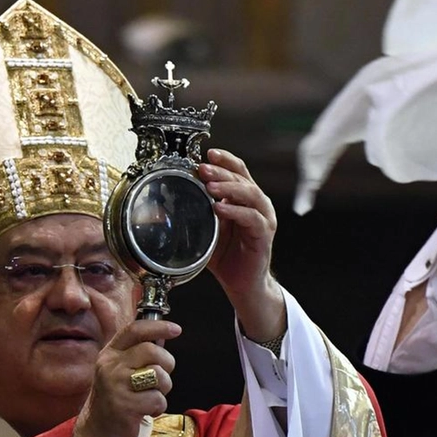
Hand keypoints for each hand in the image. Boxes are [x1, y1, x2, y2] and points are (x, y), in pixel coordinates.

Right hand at [73, 319, 179, 436]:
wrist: (96, 435)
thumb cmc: (114, 401)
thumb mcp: (118, 372)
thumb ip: (137, 355)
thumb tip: (162, 336)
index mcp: (109, 355)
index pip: (134, 330)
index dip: (158, 326)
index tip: (176, 329)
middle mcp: (110, 366)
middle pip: (152, 351)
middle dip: (167, 365)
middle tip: (161, 379)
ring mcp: (115, 386)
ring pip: (158, 375)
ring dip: (163, 389)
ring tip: (150, 397)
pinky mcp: (124, 406)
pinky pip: (157, 399)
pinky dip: (158, 407)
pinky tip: (145, 412)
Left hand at [198, 149, 285, 341]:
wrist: (242, 284)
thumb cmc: (226, 256)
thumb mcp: (208, 229)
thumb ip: (199, 212)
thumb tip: (173, 198)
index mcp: (245, 199)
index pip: (238, 171)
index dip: (225, 160)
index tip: (208, 153)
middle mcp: (257, 205)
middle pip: (243, 179)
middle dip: (221, 172)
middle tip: (203, 169)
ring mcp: (263, 219)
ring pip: (250, 195)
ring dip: (229, 188)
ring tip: (210, 187)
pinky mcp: (264, 235)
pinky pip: (252, 218)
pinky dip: (236, 211)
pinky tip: (220, 208)